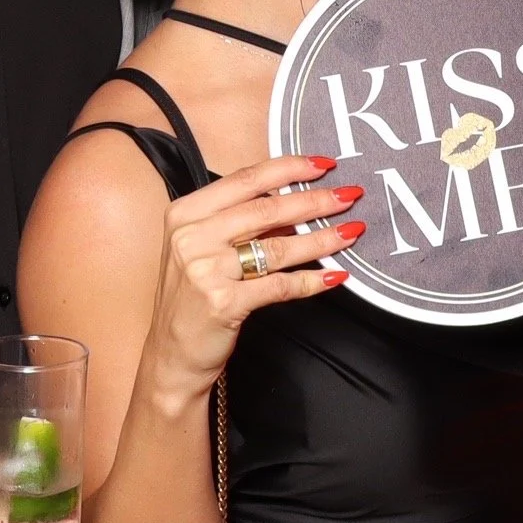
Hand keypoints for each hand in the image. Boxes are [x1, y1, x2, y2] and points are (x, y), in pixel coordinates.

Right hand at [139, 154, 359, 409]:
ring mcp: (205, 270)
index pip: (246, 179)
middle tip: (349, 195)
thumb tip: (297, 198)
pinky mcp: (222, 303)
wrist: (170, 357)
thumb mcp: (201, 247)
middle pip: (266, 209)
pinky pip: (279, 285)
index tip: (324, 164)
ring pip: (278, 246)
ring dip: (321, 238)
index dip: (289, 168)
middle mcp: (192, 236)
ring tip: (352, 231)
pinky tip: (336, 275)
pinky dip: (311, 280)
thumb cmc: (192, 297)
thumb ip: (237, 220)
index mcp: (186, 213)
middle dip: (315, 200)